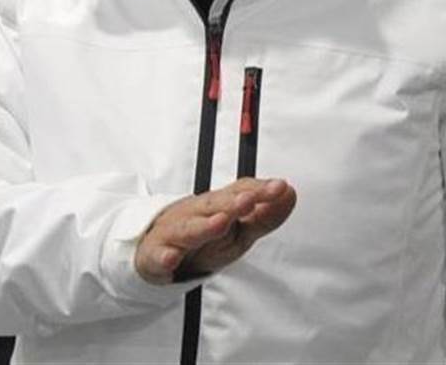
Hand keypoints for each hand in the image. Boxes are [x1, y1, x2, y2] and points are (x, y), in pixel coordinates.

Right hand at [135, 177, 295, 284]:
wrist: (157, 248)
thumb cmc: (204, 236)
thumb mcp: (239, 229)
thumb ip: (265, 214)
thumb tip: (289, 193)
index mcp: (217, 206)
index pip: (239, 193)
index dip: (260, 191)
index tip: (280, 187)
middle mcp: (196, 214)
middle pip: (213, 205)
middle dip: (232, 203)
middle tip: (249, 199)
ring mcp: (175, 233)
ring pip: (188, 229)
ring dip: (204, 226)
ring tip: (221, 222)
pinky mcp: (155, 255)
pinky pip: (158, 256)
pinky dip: (164, 257)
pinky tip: (171, 258)